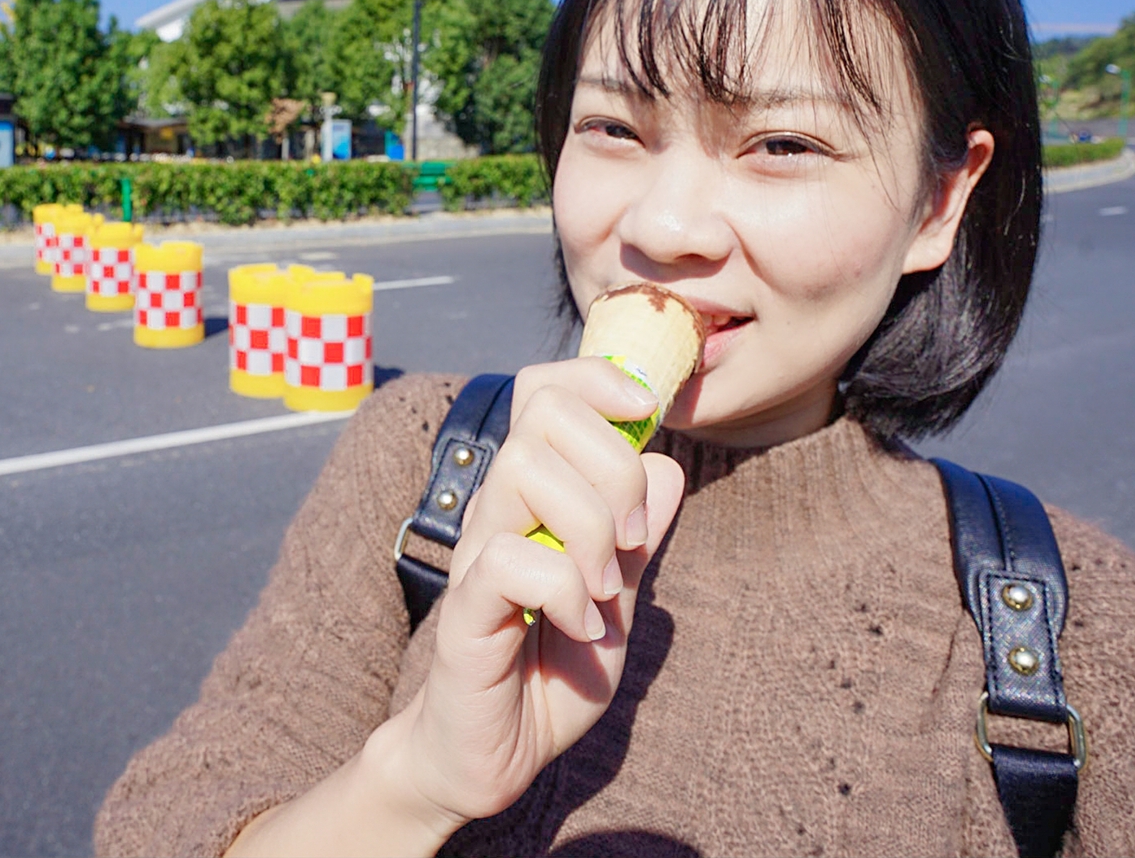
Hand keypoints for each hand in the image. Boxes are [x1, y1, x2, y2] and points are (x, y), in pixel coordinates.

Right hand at [390, 356, 686, 828]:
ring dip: (588, 525)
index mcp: (536, 495)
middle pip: (543, 413)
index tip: (646, 414)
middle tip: (630, 538)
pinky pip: (511, 560)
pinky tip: (581, 627)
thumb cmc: (551, 671)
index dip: (596, 378)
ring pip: (523, 469)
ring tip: (605, 586)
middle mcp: (499, 509)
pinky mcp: (465, 610)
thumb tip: (668, 465)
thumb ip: (641, 536)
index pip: (545, 389)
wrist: (493, 755)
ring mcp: (477, 554)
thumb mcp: (618, 598)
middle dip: (613, 465)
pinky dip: (565, 590)